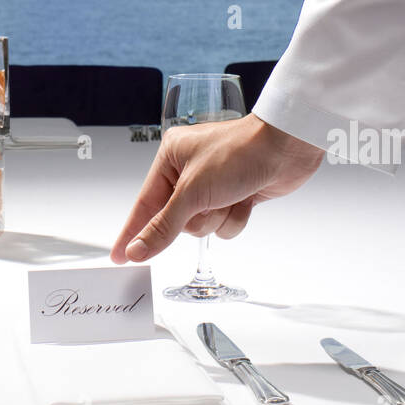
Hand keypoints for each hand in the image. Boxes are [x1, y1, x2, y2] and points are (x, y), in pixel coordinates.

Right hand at [110, 113, 323, 263]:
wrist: (285, 148)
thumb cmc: (239, 153)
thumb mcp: (193, 192)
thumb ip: (163, 226)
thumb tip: (137, 250)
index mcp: (171, 159)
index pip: (144, 204)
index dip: (132, 233)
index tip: (119, 256)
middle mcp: (188, 171)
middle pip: (177, 221)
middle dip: (198, 217)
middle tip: (211, 201)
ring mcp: (213, 185)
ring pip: (203, 226)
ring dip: (220, 217)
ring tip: (232, 195)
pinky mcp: (234, 195)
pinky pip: (225, 225)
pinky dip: (236, 217)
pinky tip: (246, 199)